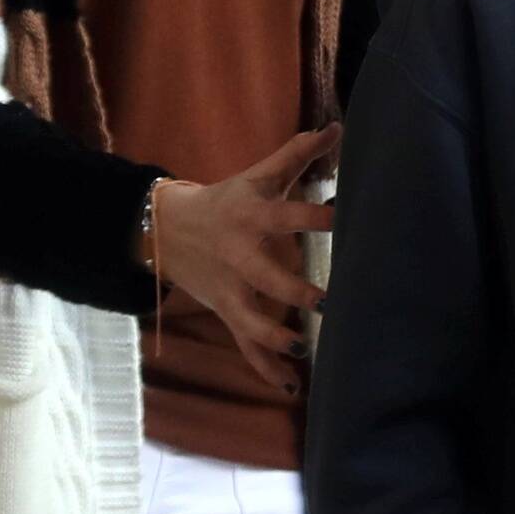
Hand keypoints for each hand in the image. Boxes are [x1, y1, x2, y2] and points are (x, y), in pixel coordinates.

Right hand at [146, 125, 338, 367]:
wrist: (166, 229)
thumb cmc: (226, 200)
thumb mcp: (257, 176)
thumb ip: (297, 155)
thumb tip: (338, 127)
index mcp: (252, 217)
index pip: (288, 215)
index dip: (317, 216)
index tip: (348, 216)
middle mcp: (240, 256)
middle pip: (268, 278)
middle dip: (294, 292)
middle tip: (328, 303)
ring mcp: (231, 289)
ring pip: (252, 320)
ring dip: (277, 336)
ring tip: (304, 346)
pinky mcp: (226, 311)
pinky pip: (246, 344)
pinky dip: (267, 367)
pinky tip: (293, 385)